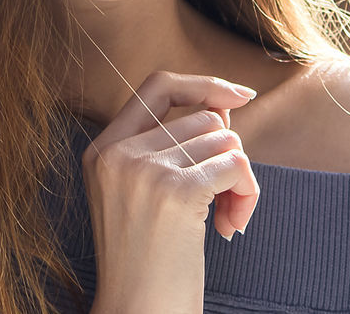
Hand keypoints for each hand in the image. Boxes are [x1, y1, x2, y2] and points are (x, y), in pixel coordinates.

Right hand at [81, 71, 260, 313]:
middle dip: (226, 155)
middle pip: (202, 119)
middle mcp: (117, 153)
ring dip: (239, 180)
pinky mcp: (174, 191)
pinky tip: (230, 226)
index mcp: (101, 149)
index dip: (202, 85)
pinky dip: (248, 194)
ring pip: (224, 141)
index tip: (239, 96)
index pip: (156, 86)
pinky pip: (236, 166)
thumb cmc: (146, 264)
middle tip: (224, 202)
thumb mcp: (135, 195)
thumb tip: (223, 107)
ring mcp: (143, 170)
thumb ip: (166, 148)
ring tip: (224, 218)